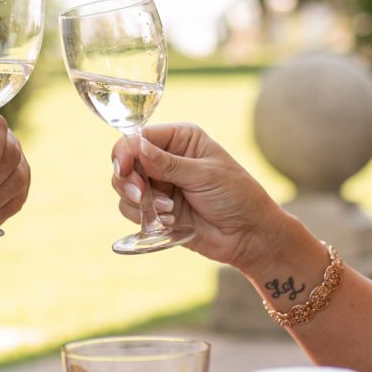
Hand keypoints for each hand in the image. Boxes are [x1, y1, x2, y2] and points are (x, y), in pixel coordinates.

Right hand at [108, 123, 287, 270]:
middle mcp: (165, 158)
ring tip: (168, 210)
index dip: (125, 151)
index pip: (139, 137)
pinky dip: (144, 217)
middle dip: (129, 180)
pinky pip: (131, 210)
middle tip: (141, 194)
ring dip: (140, 201)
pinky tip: (170, 221)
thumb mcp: (205, 175)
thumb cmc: (236, 196)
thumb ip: (168, 163)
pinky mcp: (156, 210)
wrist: (248, 235)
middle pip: (125, 161)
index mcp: (180, 139)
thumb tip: (137, 146)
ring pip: (123, 187)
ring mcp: (159, 185)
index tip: (123, 169)